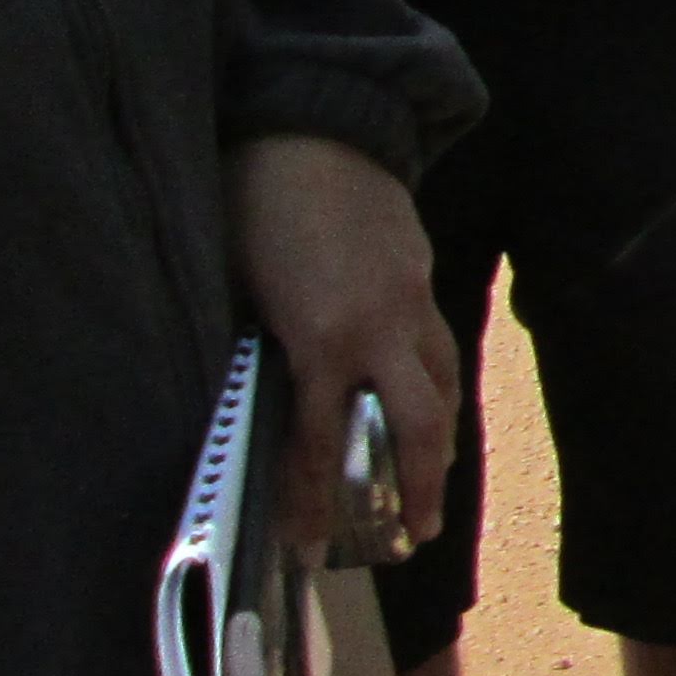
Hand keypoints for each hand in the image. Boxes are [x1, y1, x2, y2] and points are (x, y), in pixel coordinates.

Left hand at [225, 132, 456, 552]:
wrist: (313, 126)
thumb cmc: (252, 204)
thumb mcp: (231, 286)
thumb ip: (249, 350)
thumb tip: (244, 406)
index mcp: (322, 338)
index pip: (323, 443)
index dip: (315, 503)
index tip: (309, 549)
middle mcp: (379, 328)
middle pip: (418, 424)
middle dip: (420, 485)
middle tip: (418, 534)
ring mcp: (410, 299)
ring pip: (443, 384)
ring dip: (441, 441)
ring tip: (433, 484)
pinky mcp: (420, 275)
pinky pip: (439, 346)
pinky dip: (437, 385)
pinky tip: (428, 403)